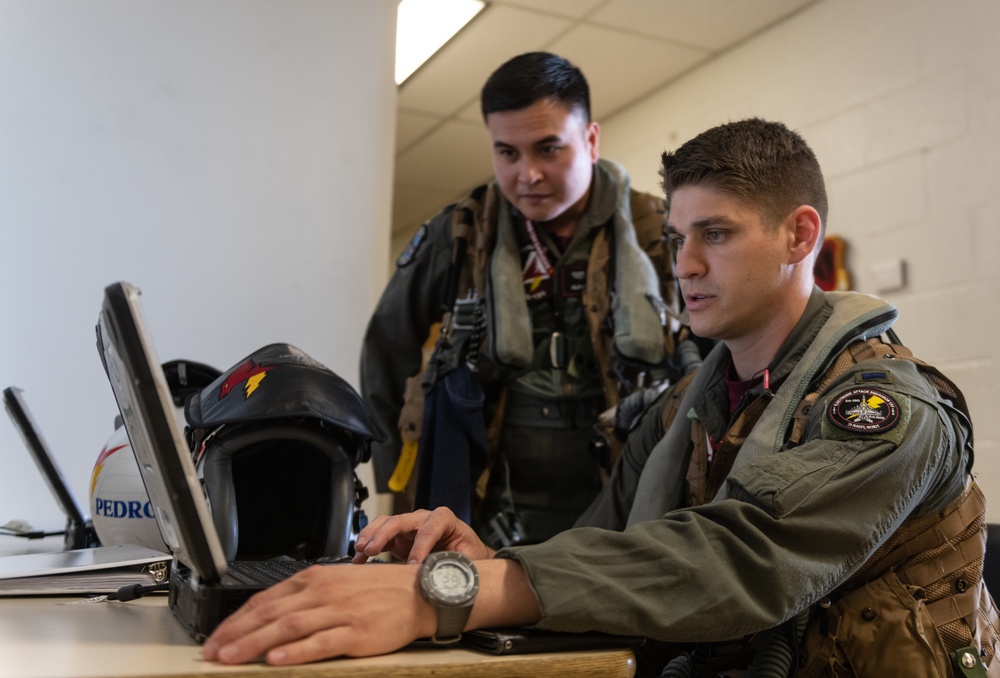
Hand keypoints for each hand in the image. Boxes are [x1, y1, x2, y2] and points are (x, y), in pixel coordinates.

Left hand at [203, 562, 432, 664]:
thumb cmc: (380, 591)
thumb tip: (272, 616)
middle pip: (270, 614)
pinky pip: (320, 642)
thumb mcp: (338, 584)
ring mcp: (339, 612)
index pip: (266, 599)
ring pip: (288, 628)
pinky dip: (296, 651)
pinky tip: (277, 659)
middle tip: (212, 652)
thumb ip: (306, 598)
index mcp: (316, 578)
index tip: (217, 637)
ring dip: (255, 643)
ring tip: (232, 658)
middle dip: (236, 634)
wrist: (418, 593)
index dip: (236, 620)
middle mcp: (323, 592)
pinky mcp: (356, 632)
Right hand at [352, 507, 494, 563]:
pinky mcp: (400, 538)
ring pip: (386, 524)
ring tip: (359, 551)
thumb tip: (442, 576)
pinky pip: (381, 537)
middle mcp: (425, 519)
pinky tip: (358, 558)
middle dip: (383, 534)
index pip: (429, 529)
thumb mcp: (469, 558)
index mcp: (445, 519)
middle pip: (400, 520)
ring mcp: (410, 527)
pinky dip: (368, 546)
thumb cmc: (470, 554)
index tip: (412, 564)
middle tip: (370, 550)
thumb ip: (456, 564)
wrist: (468, 554)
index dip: (419, 546)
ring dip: (371, 536)